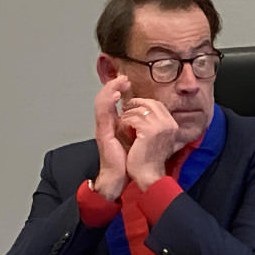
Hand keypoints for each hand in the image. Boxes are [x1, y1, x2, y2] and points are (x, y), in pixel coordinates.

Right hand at [92, 75, 131, 201]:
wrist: (122, 177)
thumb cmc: (131, 160)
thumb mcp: (140, 138)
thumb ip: (142, 126)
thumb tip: (153, 116)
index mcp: (114, 124)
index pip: (112, 101)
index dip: (118, 89)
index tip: (128, 81)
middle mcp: (107, 124)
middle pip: (105, 98)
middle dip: (114, 85)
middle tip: (124, 77)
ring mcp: (103, 128)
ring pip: (101, 101)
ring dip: (110, 88)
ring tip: (119, 81)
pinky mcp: (103, 133)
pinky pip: (102, 112)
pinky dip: (107, 100)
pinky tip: (115, 94)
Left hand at [120, 98, 180, 190]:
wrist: (148, 176)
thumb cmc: (149, 160)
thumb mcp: (157, 139)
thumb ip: (155, 125)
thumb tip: (145, 113)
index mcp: (172, 125)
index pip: (157, 105)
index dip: (143, 104)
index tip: (131, 109)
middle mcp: (169, 124)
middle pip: (149, 103)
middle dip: (134, 105)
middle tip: (124, 111)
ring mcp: (160, 126)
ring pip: (139, 110)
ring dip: (127, 117)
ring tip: (123, 126)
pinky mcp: (149, 131)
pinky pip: (132, 119)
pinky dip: (124, 124)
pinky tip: (123, 133)